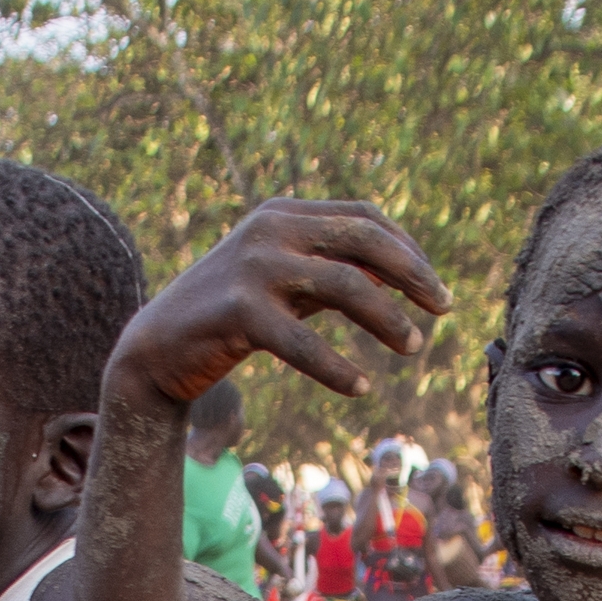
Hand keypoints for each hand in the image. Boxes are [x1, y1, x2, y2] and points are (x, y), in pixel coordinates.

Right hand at [108, 199, 452, 413]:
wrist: (158, 348)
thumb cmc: (231, 316)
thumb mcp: (286, 285)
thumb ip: (333, 274)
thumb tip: (394, 283)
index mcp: (285, 214)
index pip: (364, 217)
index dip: (407, 251)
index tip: (435, 289)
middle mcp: (271, 229)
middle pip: (363, 240)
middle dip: (413, 275)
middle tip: (443, 310)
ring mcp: (254, 266)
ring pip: (344, 286)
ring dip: (388, 320)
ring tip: (413, 347)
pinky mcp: (238, 310)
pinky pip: (304, 341)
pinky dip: (338, 366)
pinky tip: (361, 387)